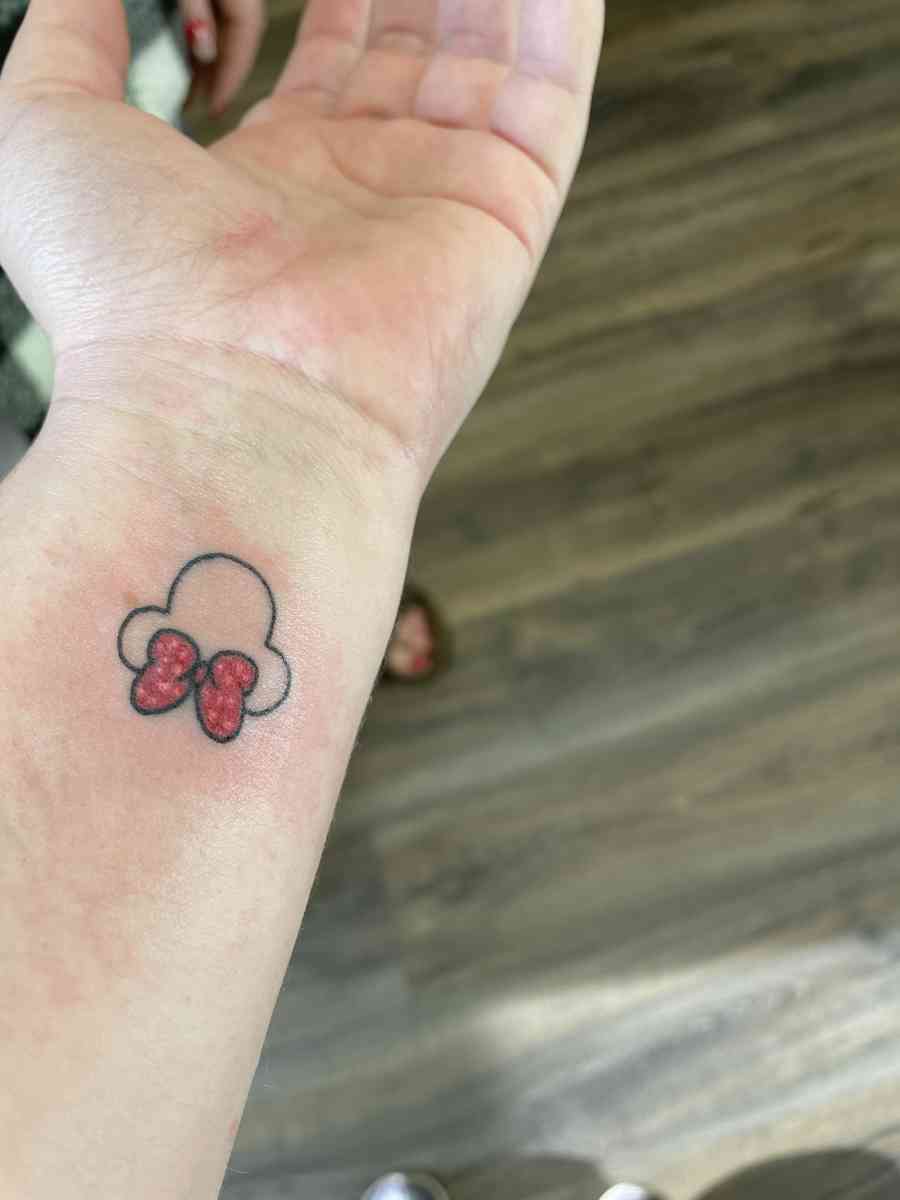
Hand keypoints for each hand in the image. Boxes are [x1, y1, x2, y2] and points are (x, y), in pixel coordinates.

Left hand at [0, 0, 603, 474]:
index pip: (331, 43)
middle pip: (416, 36)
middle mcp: (371, 187)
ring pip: (488, 45)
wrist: (219, 407)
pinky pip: (551, 82)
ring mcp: (444, 197)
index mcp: (279, 173)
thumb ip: (69, 29)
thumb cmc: (121, 291)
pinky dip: (558, 8)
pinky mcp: (507, 207)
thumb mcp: (47, 122)